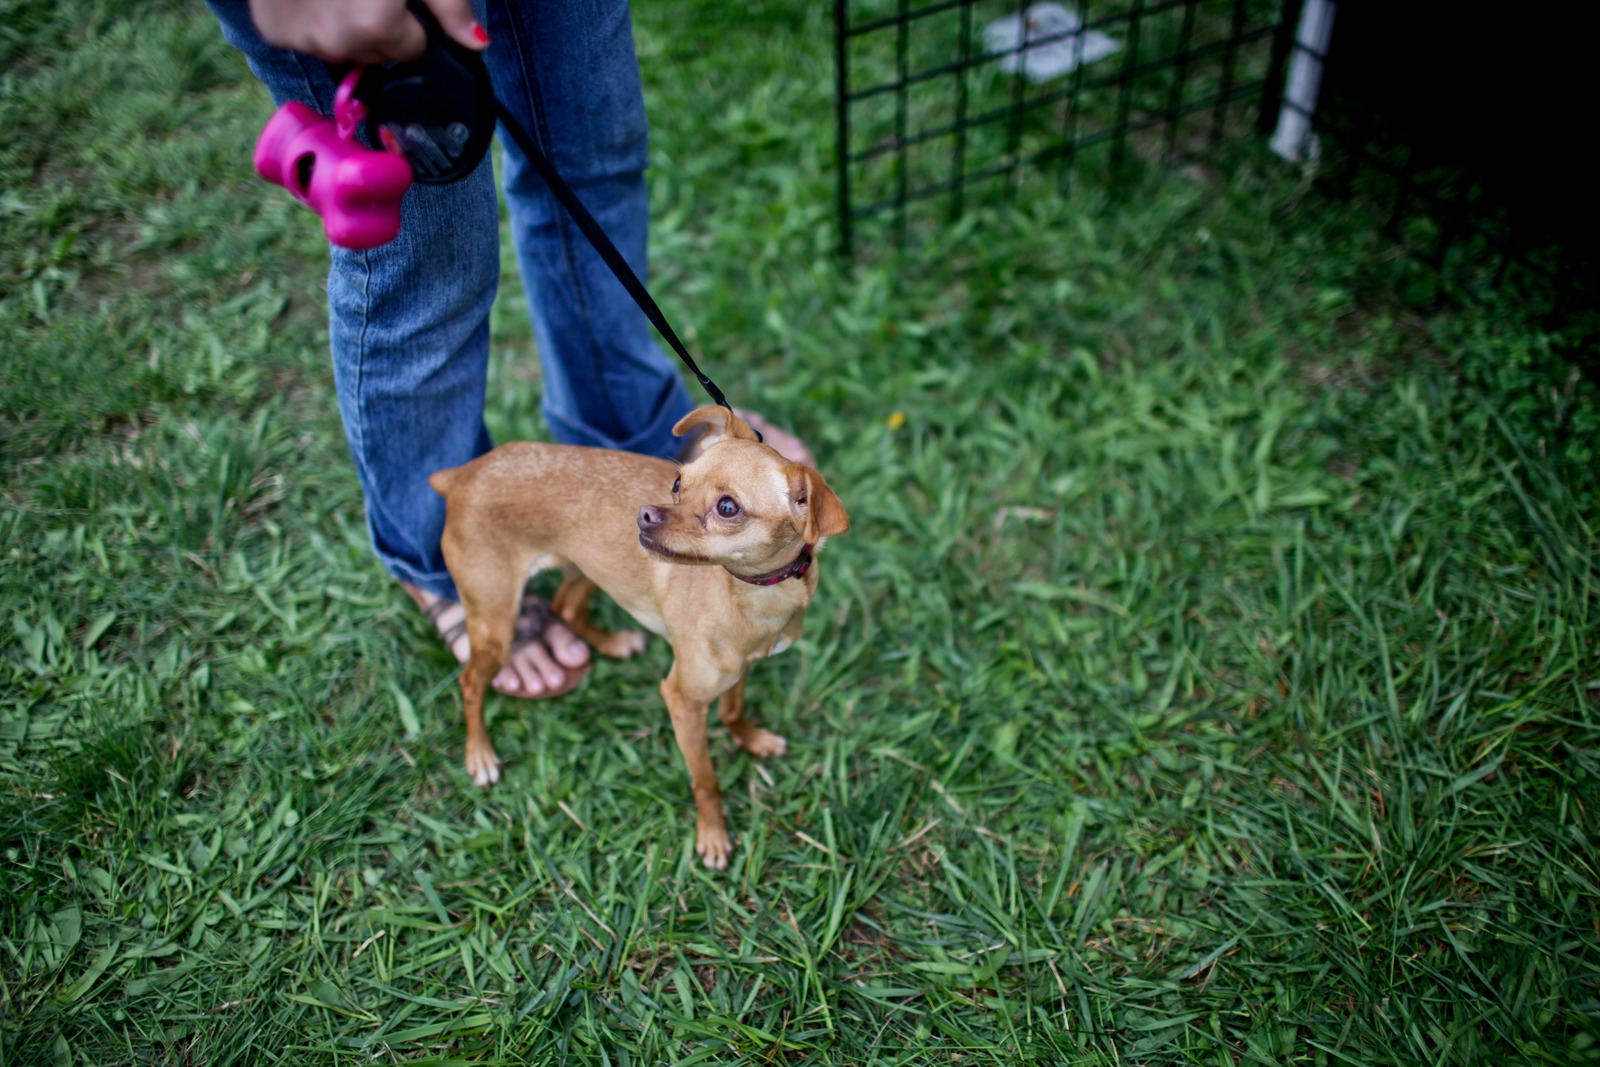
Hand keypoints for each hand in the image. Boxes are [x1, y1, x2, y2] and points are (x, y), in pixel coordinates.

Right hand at [247, 0, 486, 63]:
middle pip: (375, 53)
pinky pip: (303, 39)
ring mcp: (298, 38)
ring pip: (339, 48)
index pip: (412, 49)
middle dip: (375, 24)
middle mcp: (336, 41)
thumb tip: (478, 44)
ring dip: (341, 24)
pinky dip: (306, 18)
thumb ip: (449, 5)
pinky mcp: (271, 28)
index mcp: (375, 25)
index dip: (409, 20)